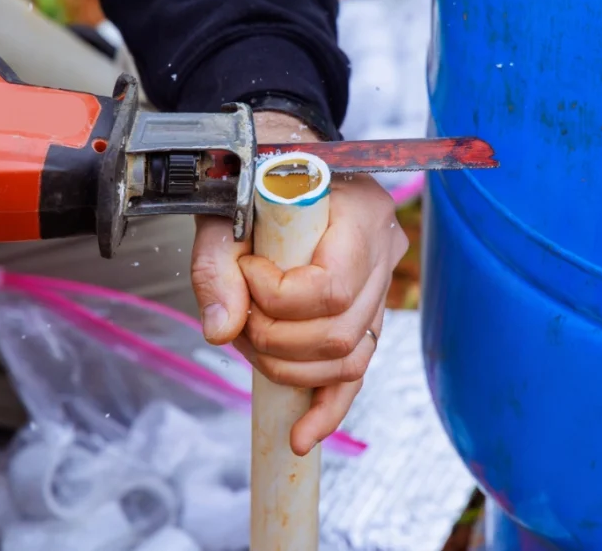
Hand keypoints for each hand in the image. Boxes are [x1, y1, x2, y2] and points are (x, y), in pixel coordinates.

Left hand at [190, 111, 408, 454]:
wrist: (285, 165)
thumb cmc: (258, 180)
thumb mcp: (225, 209)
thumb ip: (218, 266)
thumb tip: (220, 330)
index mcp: (362, 212)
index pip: (330, 287)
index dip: (277, 297)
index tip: (245, 271)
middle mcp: (384, 250)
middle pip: (339, 332)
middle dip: (275, 340)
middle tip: (240, 313)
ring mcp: (382, 285)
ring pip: (350, 357)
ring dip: (290, 367)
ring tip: (250, 340)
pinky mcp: (369, 314)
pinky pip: (358, 371)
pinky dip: (328, 407)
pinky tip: (302, 435)